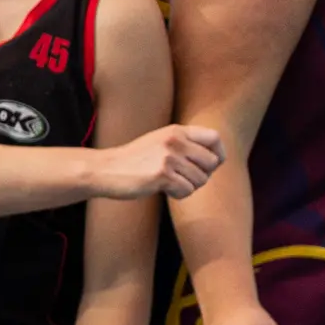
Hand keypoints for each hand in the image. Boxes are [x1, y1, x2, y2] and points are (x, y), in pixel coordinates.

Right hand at [90, 124, 225, 200]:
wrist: (106, 169)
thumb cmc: (135, 160)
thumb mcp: (161, 142)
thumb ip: (185, 144)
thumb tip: (216, 160)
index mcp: (177, 130)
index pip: (215, 138)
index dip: (219, 155)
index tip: (210, 166)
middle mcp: (175, 140)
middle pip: (212, 162)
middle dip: (203, 176)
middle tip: (185, 179)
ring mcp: (169, 157)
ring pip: (200, 180)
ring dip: (188, 187)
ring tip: (169, 183)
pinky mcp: (162, 175)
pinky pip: (187, 190)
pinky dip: (178, 194)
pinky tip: (162, 189)